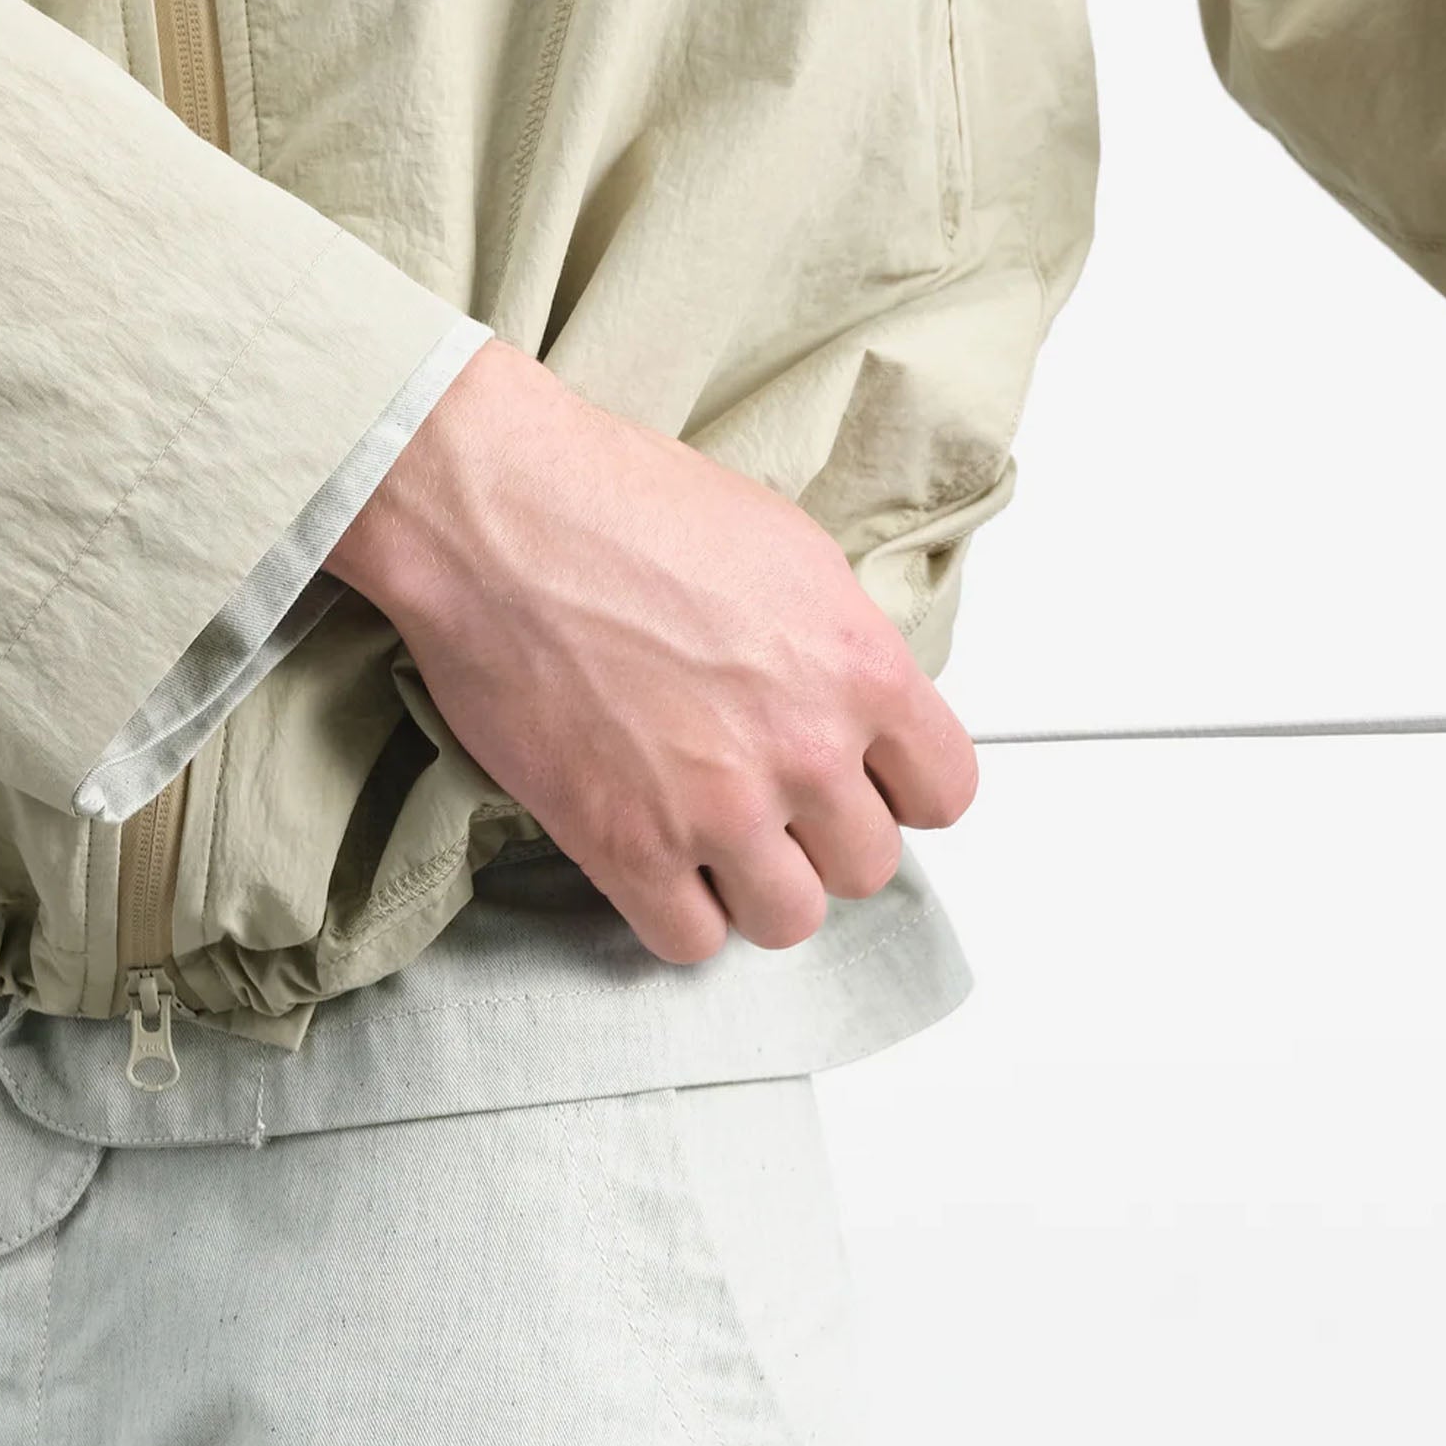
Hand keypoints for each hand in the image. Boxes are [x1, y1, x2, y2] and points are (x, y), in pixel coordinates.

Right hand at [327, 339, 976, 958]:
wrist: (499, 517)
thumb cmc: (623, 505)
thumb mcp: (785, 549)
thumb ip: (838, 646)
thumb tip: (853, 704)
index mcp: (859, 668)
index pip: (946, 791)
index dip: (901, 790)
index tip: (865, 783)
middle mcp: (805, 749)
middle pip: (868, 865)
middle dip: (822, 839)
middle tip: (770, 801)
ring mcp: (719, 809)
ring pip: (790, 920)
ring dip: (757, 888)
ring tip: (713, 839)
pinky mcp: (628, 848)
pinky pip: (691, 941)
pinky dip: (677, 914)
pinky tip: (656, 862)